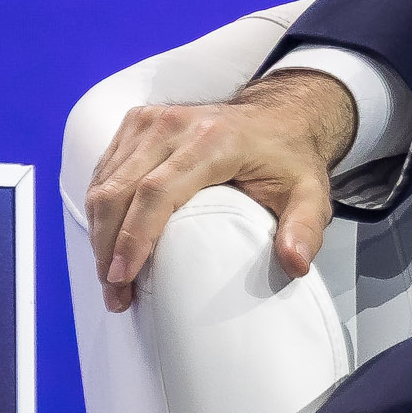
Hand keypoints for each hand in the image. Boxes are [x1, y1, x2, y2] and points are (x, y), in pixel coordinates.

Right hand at [85, 68, 358, 312]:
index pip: (158, 191)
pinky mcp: (136, 125)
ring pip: (104, 184)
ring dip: (100, 235)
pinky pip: (104, 173)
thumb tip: (294, 264)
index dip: (135, 236)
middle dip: (109, 248)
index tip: (123, 277)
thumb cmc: (288, 159)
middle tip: (115, 295)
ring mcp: (150, 121)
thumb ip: (305, 229)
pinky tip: (110, 245)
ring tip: (111, 280)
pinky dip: (101, 212)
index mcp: (214, 141)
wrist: (278, 118)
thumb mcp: (311, 195)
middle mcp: (174, 125)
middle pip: (120, 191)